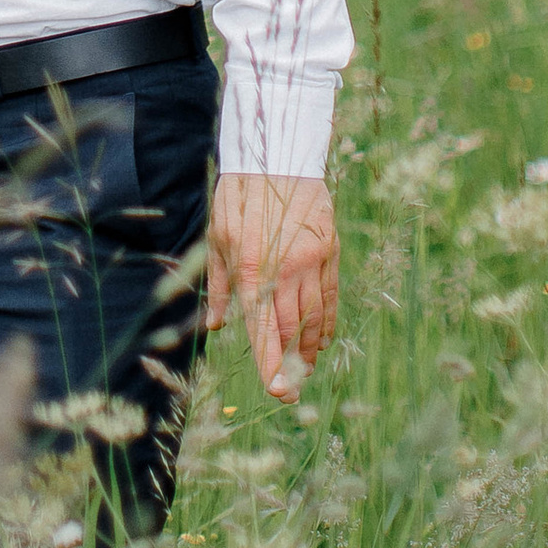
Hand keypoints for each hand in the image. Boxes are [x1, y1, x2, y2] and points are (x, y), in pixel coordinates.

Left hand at [207, 171, 338, 394]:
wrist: (276, 156)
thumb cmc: (239, 196)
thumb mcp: (218, 238)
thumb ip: (220, 285)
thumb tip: (218, 324)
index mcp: (252, 269)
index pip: (264, 330)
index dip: (270, 364)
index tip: (277, 391)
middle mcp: (285, 271)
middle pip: (291, 330)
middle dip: (289, 363)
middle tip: (289, 387)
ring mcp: (312, 262)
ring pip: (314, 318)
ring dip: (309, 348)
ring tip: (304, 368)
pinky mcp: (329, 251)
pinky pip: (330, 297)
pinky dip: (327, 322)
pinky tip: (322, 339)